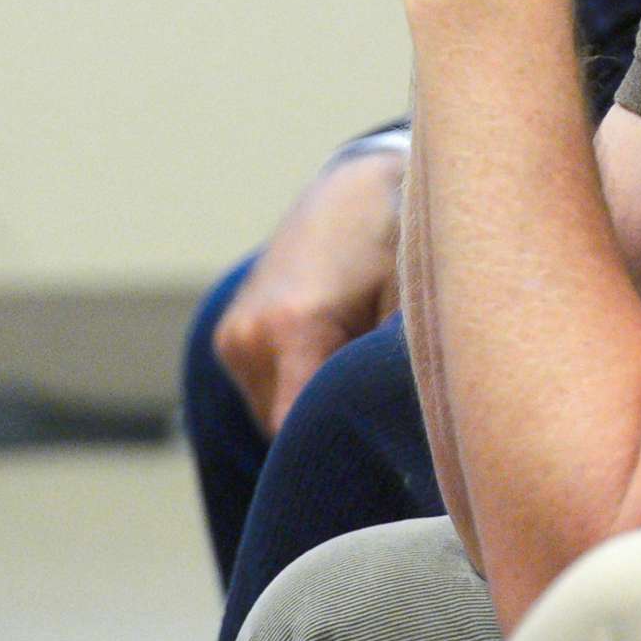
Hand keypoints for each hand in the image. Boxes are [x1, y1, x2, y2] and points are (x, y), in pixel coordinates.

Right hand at [212, 145, 404, 433]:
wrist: (355, 189)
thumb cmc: (394, 245)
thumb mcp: (405, 306)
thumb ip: (387, 371)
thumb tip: (412, 427)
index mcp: (294, 328)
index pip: (297, 430)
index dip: (336, 447)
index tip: (373, 451)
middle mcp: (249, 336)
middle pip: (285, 428)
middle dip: (328, 426)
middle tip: (375, 407)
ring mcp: (231, 337)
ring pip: (271, 413)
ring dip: (309, 407)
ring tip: (354, 364)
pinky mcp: (227, 337)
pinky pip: (263, 391)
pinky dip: (295, 387)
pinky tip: (334, 353)